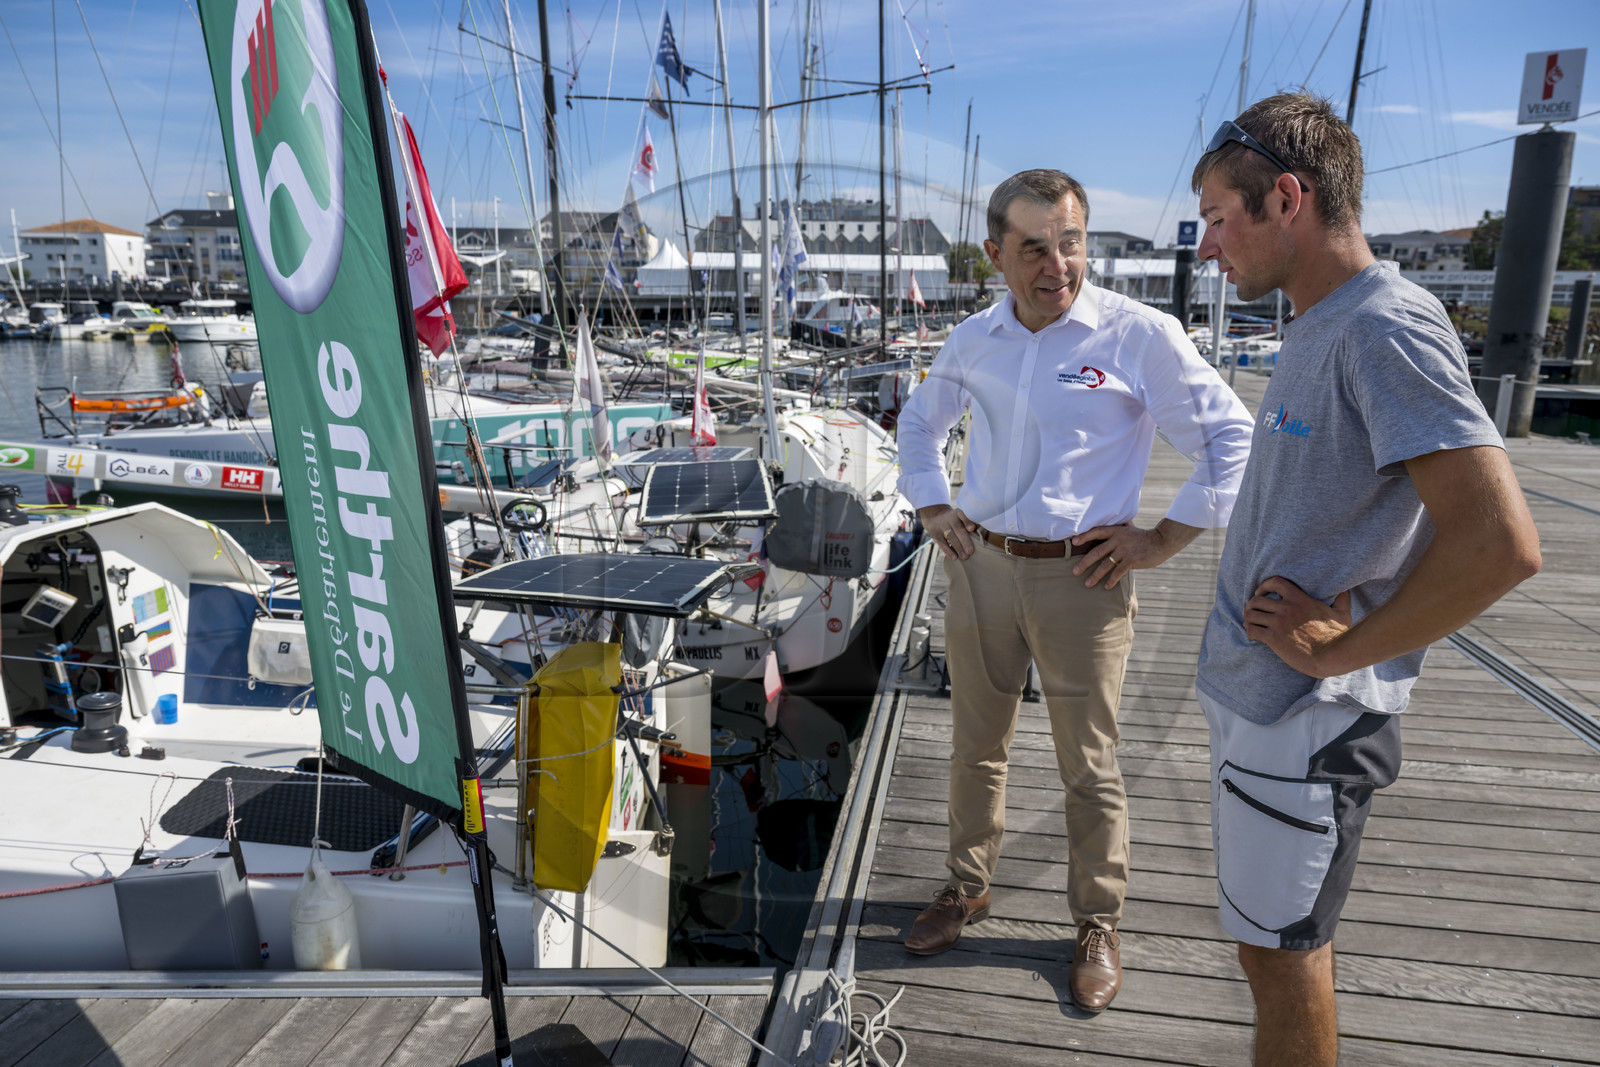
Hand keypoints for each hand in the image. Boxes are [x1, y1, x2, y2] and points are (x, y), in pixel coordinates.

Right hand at [922, 504, 977, 560]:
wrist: (935, 516)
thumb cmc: (954, 520)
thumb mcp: (960, 517)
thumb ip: (970, 523)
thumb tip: (979, 528)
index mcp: (958, 513)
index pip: (963, 515)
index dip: (967, 522)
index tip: (972, 528)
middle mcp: (950, 518)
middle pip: (958, 529)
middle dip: (965, 541)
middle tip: (971, 551)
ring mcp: (942, 526)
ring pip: (950, 537)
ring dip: (958, 548)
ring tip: (965, 557)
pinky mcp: (936, 534)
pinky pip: (942, 543)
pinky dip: (948, 551)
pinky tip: (954, 557)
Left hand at [1071, 522, 1185, 588]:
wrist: (1162, 541)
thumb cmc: (1144, 537)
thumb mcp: (1130, 530)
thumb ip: (1119, 531)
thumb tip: (1109, 529)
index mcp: (1116, 531)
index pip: (1097, 532)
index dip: (1085, 536)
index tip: (1074, 542)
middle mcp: (1118, 540)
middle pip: (1097, 552)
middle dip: (1084, 563)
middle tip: (1074, 572)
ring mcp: (1125, 550)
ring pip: (1106, 564)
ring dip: (1095, 575)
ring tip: (1087, 584)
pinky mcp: (1132, 560)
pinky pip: (1118, 572)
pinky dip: (1111, 580)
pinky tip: (1106, 587)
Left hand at [1244, 576, 1352, 677]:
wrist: (1331, 655)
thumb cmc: (1338, 636)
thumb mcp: (1343, 614)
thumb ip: (1342, 600)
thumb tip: (1345, 591)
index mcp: (1300, 599)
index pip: (1275, 582)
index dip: (1263, 586)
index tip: (1260, 593)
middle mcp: (1287, 608)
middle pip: (1256, 600)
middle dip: (1252, 605)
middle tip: (1253, 612)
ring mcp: (1279, 622)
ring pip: (1251, 614)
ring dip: (1248, 618)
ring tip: (1251, 623)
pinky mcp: (1274, 638)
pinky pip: (1252, 630)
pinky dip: (1249, 632)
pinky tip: (1254, 636)